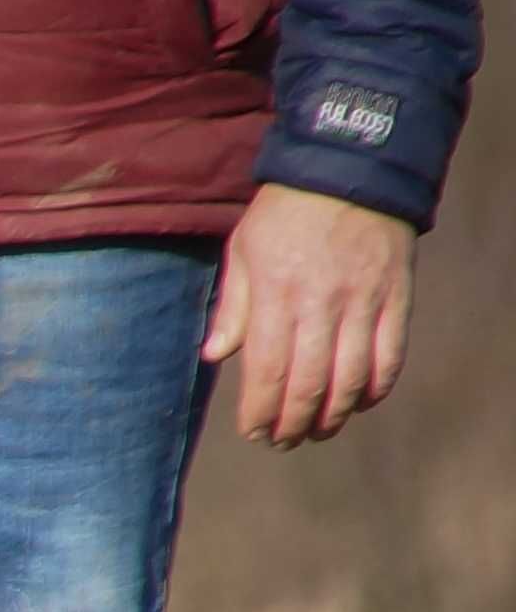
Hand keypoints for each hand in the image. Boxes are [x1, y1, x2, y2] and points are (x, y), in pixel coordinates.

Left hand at [201, 185, 417, 447]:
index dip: (259, 412)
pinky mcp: (397, 297)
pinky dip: (375, 388)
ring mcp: (364, 301)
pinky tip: (359, 403)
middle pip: (309, 385)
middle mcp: (321, 303)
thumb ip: (232, 307)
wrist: (351, 169)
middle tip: (282, 441)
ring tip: (317, 432)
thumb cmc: (285, 213)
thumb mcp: (243, 251)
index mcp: (277, 294)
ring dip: (333, 416)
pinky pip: (390, 356)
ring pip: (351, 379)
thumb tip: (214, 356)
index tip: (253, 433)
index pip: (266, 371)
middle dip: (293, 424)